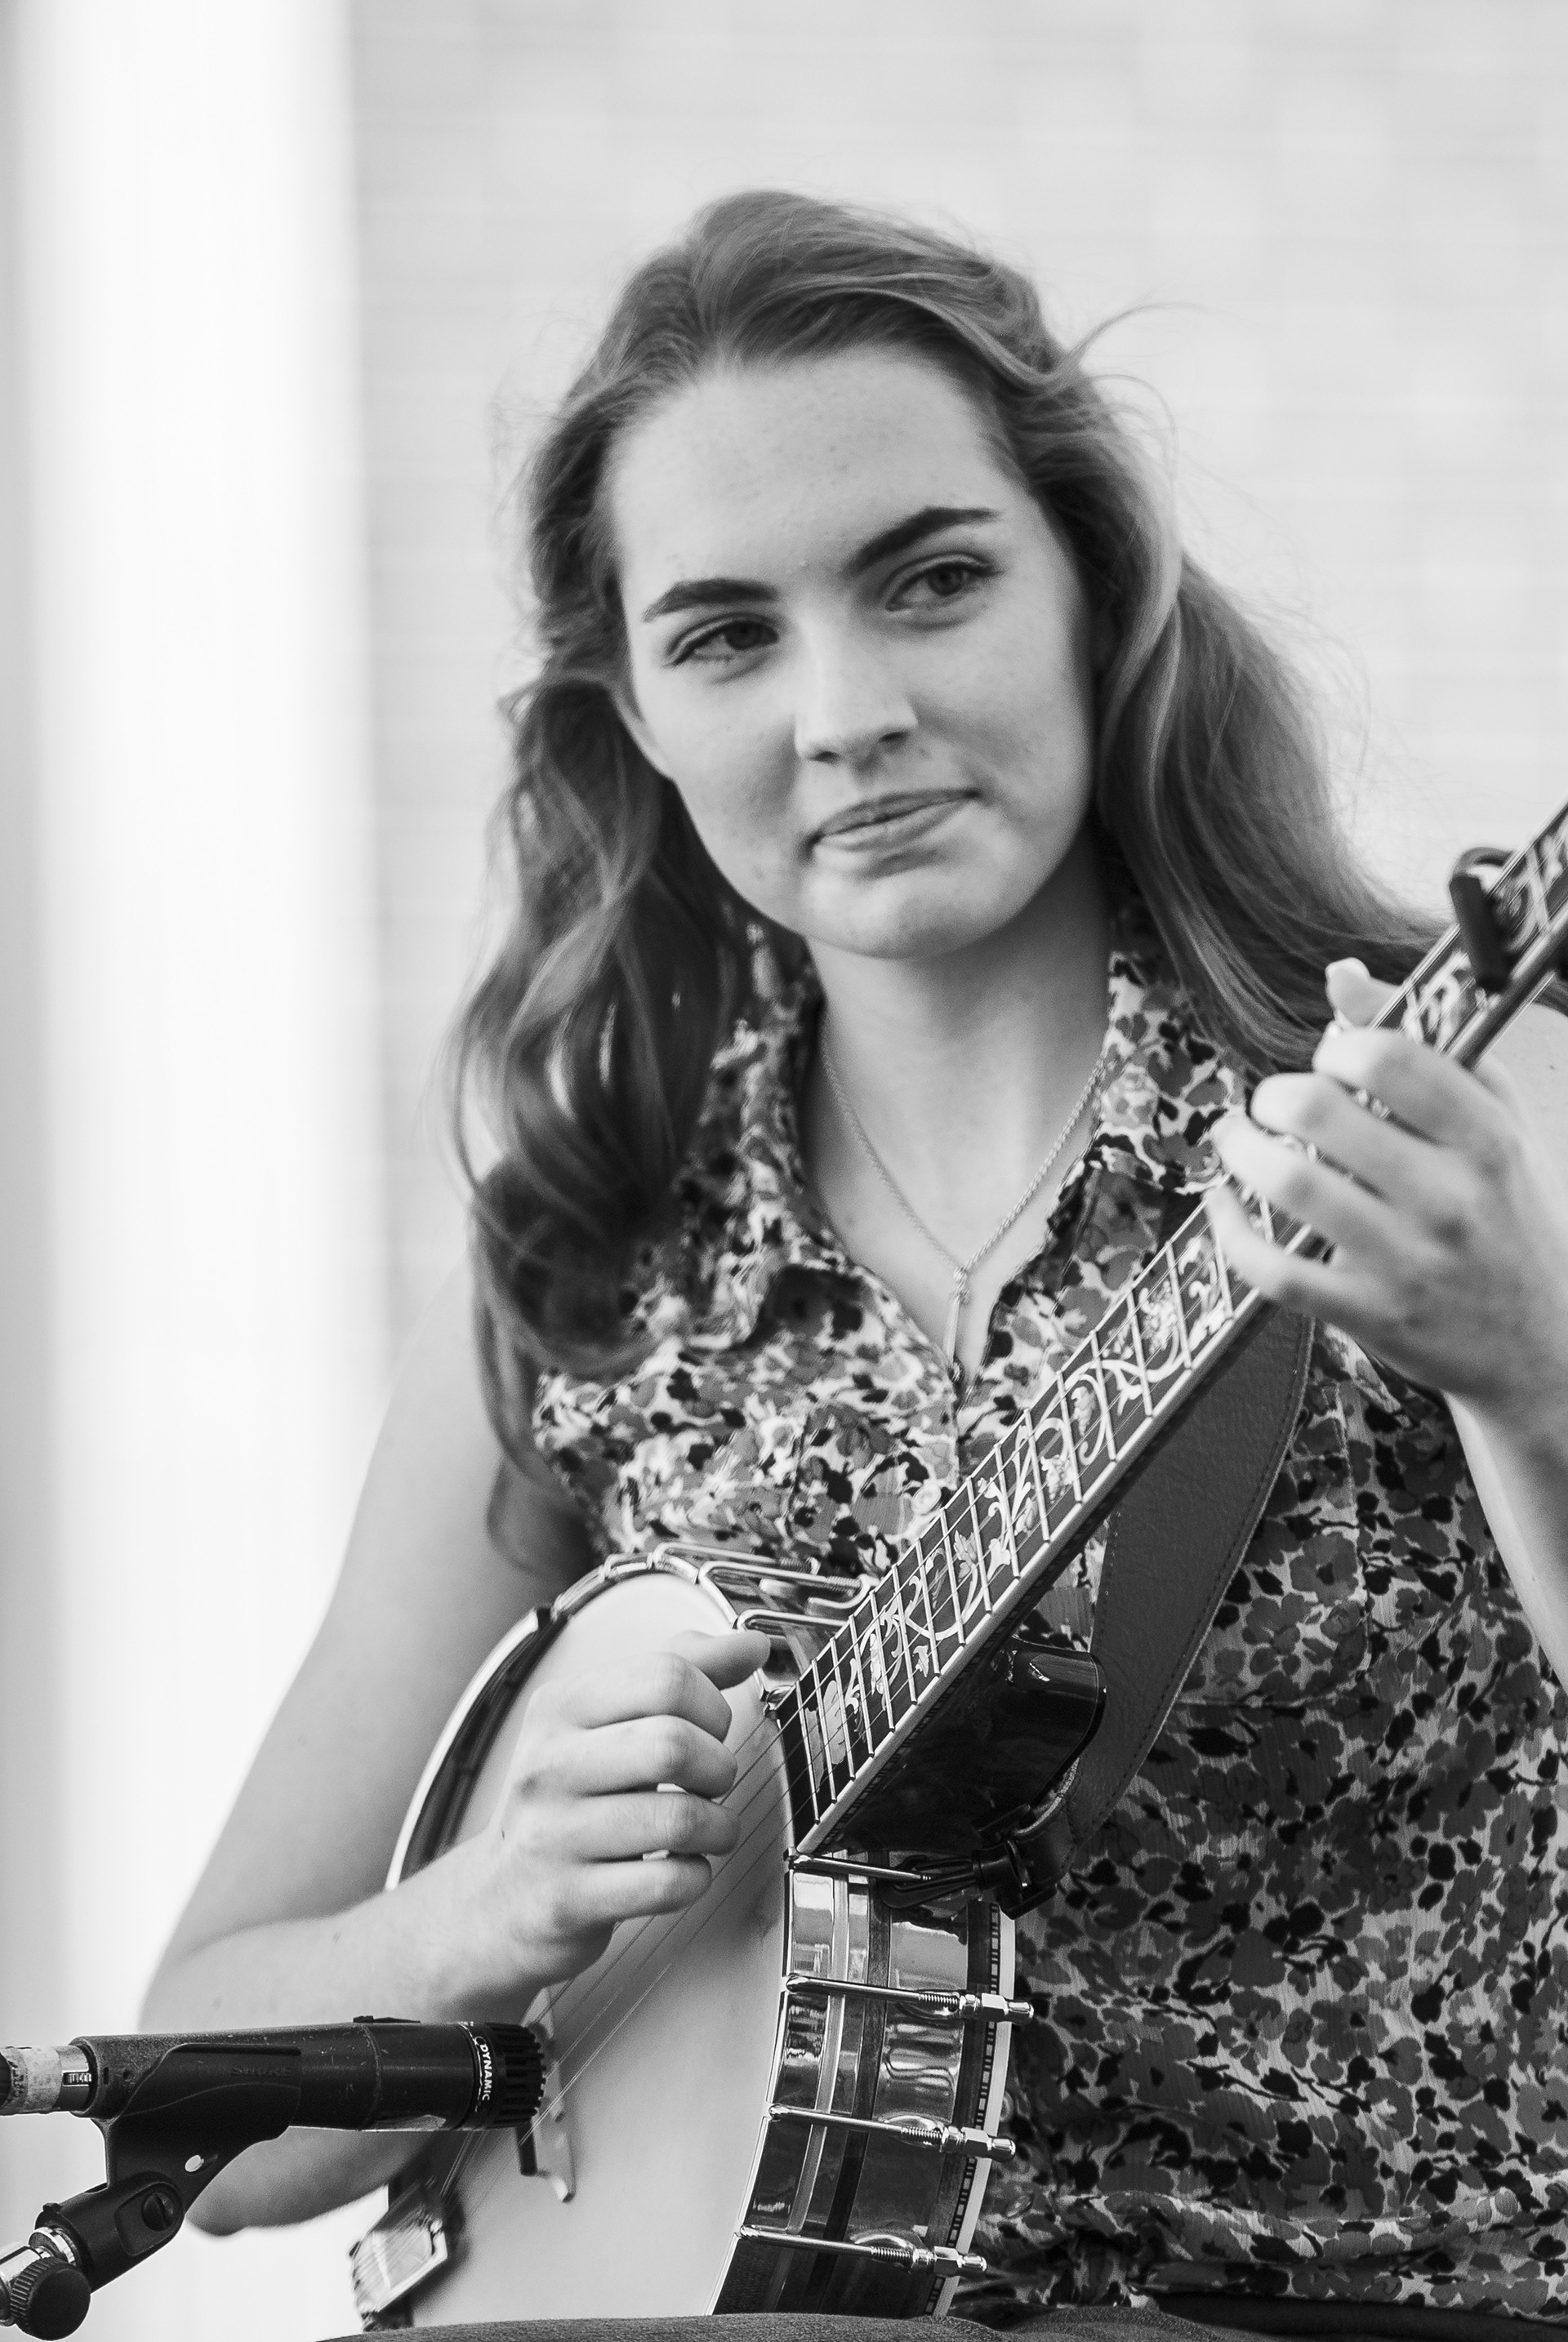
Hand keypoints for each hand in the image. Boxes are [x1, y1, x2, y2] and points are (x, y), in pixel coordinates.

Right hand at [454, 1627, 771, 1997]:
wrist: (497, 1899)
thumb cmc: (567, 1801)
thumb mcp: (604, 1721)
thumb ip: (678, 1671)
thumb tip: (751, 1644)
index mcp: (560, 1708)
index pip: (665, 1676)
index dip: (713, 1703)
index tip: (709, 1728)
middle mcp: (549, 1766)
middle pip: (675, 1744)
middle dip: (719, 1767)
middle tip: (710, 1783)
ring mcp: (553, 1836)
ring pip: (679, 1819)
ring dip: (717, 1828)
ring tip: (706, 1829)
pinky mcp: (567, 1901)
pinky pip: (667, 1884)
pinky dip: (695, 1877)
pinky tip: (680, 1868)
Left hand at [1205, 958, 1567, 1436]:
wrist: (1540, 1343)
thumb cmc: (1507, 1215)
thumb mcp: (1494, 1124)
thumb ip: (1428, 1045)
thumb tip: (1342, 977)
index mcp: (1486, 1139)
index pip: (1392, 1057)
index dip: (1339, 1045)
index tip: (1330, 1060)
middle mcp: (1449, 1198)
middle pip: (1321, 1110)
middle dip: (1273, 1093)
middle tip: (1270, 1102)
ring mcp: (1406, 1261)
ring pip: (1288, 1182)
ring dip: (1238, 1148)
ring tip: (1235, 1138)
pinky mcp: (1367, 1313)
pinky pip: (1272, 1267)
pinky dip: (1229, 1228)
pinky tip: (1222, 1202)